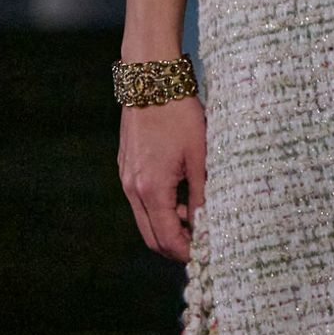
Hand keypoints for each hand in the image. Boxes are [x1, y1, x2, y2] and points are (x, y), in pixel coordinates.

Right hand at [118, 94, 207, 261]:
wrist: (151, 81)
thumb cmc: (179, 116)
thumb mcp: (200, 157)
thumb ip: (202, 195)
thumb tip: (206, 224)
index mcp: (152, 189)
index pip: (167, 239)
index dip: (187, 252)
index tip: (206, 253)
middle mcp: (133, 188)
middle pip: (152, 237)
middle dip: (175, 245)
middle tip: (202, 242)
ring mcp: (126, 178)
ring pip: (146, 219)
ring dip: (169, 224)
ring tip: (197, 212)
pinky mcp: (126, 167)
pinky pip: (141, 200)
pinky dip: (160, 207)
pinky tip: (182, 193)